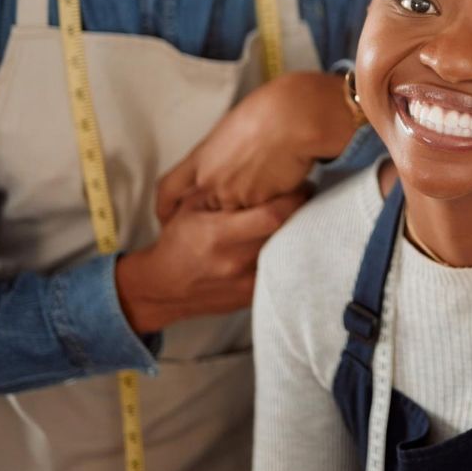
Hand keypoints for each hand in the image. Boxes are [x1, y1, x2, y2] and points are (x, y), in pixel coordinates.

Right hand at [115, 189, 307, 334]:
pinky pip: (279, 272)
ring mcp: (245, 283)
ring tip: (301, 216)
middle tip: (307, 197)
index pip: (271, 216)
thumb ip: (221, 192)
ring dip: (297, 233)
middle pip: (285, 233)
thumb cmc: (178, 243)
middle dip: (301, 212)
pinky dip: (286, 255)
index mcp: (218, 234)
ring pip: (286, 253)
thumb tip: (258, 172)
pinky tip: (287, 241)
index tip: (301, 186)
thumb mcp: (189, 208)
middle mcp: (235, 261)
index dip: (293, 199)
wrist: (164, 289)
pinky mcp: (251, 297)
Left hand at [155, 71, 358, 222]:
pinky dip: (276, 206)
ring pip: (239, 213)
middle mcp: (211, 181)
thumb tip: (232, 158)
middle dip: (224, 207)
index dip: (165, 207)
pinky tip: (290, 187)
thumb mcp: (232, 128)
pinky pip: (264, 214)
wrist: (291, 119)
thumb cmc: (267, 111)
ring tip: (275, 187)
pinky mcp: (260, 206)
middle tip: (243, 199)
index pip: (169, 190)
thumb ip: (224, 151)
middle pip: (209, 207)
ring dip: (254, 207)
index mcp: (200, 158)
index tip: (167, 217)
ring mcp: (234, 196)